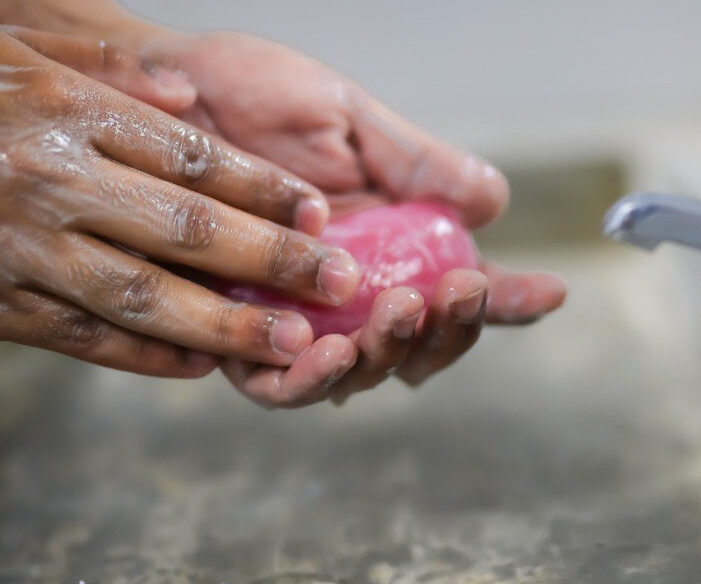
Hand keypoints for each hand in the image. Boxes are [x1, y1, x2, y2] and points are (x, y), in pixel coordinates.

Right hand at [0, 25, 366, 377]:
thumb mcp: (8, 47)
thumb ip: (105, 65)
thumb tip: (189, 92)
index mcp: (67, 112)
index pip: (192, 157)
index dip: (264, 191)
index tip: (319, 214)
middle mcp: (54, 183)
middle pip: (188, 230)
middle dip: (276, 262)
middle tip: (341, 284)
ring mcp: (22, 251)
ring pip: (146, 297)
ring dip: (228, 326)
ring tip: (295, 343)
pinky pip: (85, 337)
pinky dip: (148, 355)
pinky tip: (199, 367)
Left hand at [127, 29, 567, 405]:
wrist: (152, 86)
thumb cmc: (249, 93)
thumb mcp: (347, 118)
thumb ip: (416, 164)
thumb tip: (493, 204)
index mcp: (384, 243)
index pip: (453, 283)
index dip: (504, 301)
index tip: (548, 293)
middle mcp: (342, 291)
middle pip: (415, 345)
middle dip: (445, 332)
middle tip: (451, 294)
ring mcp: (289, 317)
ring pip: (355, 373)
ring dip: (386, 356)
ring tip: (396, 315)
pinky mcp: (230, 334)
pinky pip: (272, 381)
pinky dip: (307, 379)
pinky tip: (326, 351)